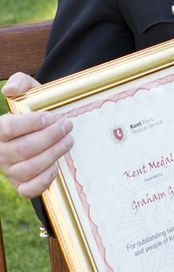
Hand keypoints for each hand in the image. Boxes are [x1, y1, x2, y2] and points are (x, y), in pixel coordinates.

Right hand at [0, 73, 73, 197]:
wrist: (39, 128)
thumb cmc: (33, 109)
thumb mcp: (28, 91)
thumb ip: (19, 82)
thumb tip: (9, 90)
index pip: (9, 128)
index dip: (32, 123)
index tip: (53, 116)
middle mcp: (1, 152)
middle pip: (24, 149)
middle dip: (51, 137)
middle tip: (68, 126)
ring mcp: (9, 170)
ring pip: (30, 167)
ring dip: (53, 154)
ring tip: (69, 140)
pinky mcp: (20, 184)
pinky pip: (28, 190)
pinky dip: (43, 180)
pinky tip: (56, 167)